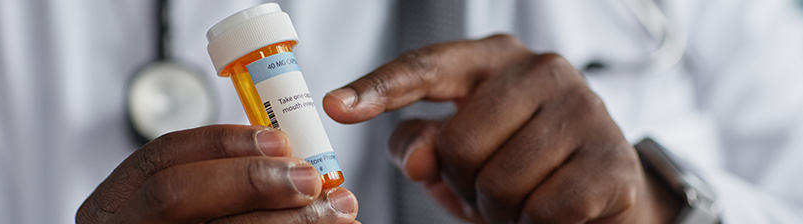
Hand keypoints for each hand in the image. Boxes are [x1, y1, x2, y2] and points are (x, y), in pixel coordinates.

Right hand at [77, 125, 358, 223]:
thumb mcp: (191, 208)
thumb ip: (225, 184)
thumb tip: (295, 162)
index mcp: (116, 207)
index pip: (159, 158)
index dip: (223, 143)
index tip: (280, 141)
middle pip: (175, 194)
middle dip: (251, 180)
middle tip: (310, 181)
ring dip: (288, 222)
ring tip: (336, 212)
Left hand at [324, 35, 677, 222]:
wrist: (603, 186)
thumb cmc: (521, 161)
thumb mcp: (463, 148)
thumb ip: (423, 143)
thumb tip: (413, 158)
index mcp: (494, 59)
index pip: (427, 66)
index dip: (378, 89)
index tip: (336, 107)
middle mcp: (541, 70)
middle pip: (458, 144)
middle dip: (463, 183)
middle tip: (487, 187)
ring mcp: (583, 110)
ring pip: (499, 183)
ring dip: (499, 210)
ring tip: (520, 199)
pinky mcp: (611, 160)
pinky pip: (542, 211)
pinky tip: (549, 212)